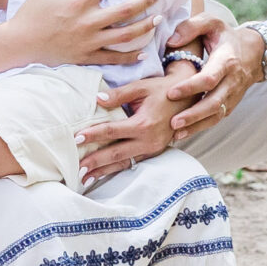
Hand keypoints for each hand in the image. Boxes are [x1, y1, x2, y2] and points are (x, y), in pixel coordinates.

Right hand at [5, 0, 155, 65]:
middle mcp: (87, 22)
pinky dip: (129, 56)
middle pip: (124, 10)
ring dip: (144, 26)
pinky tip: (142, 53)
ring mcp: (88, 41)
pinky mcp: (85, 57)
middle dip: (145, 0)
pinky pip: (112, 58)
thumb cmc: (29, 14)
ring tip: (157, 20)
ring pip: (124, 35)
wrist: (18, 44)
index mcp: (78, 2)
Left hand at [76, 73, 192, 185]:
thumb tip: (97, 99)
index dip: (93, 134)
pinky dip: (117, 168)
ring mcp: (153, 148)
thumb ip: (119, 94)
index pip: (112, 131)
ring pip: (124, 163)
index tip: (76, 137)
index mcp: (144, 124)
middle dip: (95, 162)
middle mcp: (149, 140)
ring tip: (85, 178)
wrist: (190, 98)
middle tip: (76, 168)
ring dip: (104, 171)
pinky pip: (133, 162)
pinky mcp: (155, 151)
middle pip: (116, 154)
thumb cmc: (164, 89)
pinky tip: (103, 173)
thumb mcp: (142, 87)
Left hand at [168, 18, 264, 140]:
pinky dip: (200, 128)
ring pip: (216, 114)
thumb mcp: (211, 22)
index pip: (210, 78)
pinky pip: (217, 119)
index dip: (191, 87)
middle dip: (194, 114)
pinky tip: (182, 134)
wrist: (254, 52)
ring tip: (176, 133)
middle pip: (214, 102)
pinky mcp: (230, 104)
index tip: (171, 92)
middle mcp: (232, 81)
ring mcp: (233, 95)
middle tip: (173, 121)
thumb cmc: (225, 36)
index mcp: (227, 60)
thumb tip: (171, 42)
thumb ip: (190, 27)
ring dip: (197, 125)